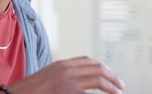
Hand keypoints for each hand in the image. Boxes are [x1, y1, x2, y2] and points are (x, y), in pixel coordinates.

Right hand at [8, 56, 124, 93]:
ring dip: (112, 86)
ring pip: (98, 79)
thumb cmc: (30, 90)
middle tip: (120, 84)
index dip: (101, 67)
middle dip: (111, 76)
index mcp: (62, 64)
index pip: (87, 60)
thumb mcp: (47, 77)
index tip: (109, 74)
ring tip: (119, 91)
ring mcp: (69, 80)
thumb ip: (61, 75)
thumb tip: (74, 81)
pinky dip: (102, 93)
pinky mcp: (70, 91)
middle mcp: (67, 69)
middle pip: (96, 68)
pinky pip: (91, 92)